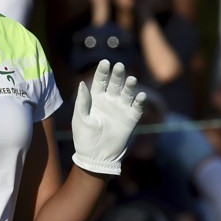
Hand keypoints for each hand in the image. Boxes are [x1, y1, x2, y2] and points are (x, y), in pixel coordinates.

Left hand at [71, 60, 146, 174]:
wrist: (95, 157)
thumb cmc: (84, 138)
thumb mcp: (80, 119)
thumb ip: (82, 102)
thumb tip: (81, 83)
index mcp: (95, 99)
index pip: (100, 81)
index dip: (102, 71)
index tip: (105, 62)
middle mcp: (109, 101)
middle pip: (115, 83)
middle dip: (117, 75)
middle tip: (119, 66)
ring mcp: (121, 109)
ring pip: (127, 93)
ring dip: (130, 86)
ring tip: (131, 79)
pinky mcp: (130, 120)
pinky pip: (137, 108)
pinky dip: (139, 102)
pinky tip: (141, 96)